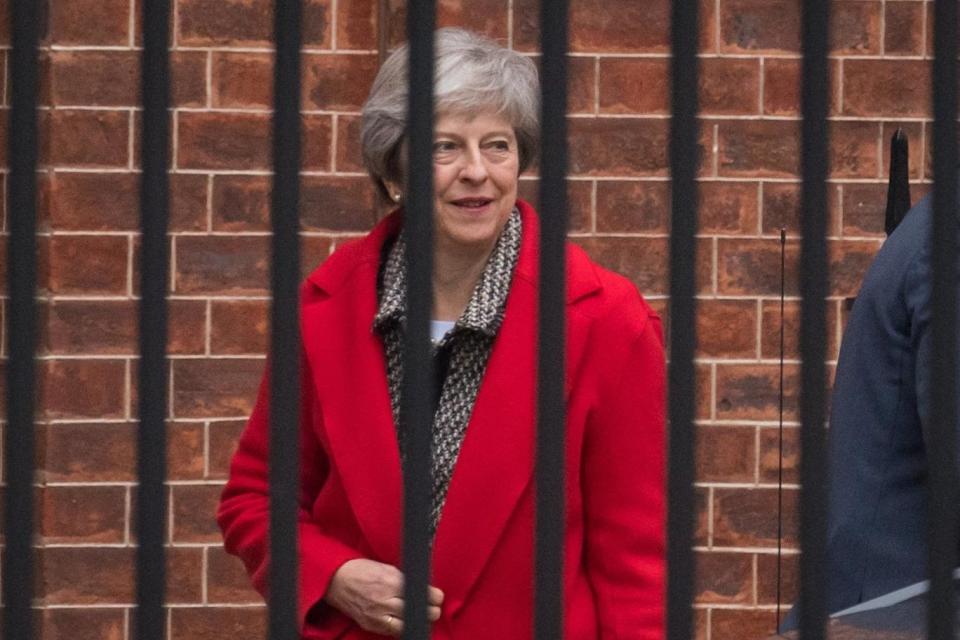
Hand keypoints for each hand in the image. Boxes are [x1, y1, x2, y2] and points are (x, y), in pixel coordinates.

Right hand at [324, 559, 444, 636]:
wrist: (336, 580)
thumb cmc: (361, 570)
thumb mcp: (386, 568)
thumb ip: (403, 579)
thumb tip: (422, 588)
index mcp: (390, 581)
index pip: (420, 593)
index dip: (433, 596)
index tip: (437, 596)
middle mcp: (385, 599)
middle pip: (417, 610)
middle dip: (430, 610)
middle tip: (434, 608)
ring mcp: (377, 614)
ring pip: (406, 624)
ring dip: (417, 620)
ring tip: (421, 616)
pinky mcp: (370, 624)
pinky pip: (392, 631)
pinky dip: (401, 627)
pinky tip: (405, 621)